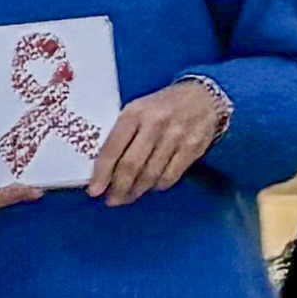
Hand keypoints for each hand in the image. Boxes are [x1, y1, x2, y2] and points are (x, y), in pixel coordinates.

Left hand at [85, 78, 227, 205]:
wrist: (202, 97)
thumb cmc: (161, 106)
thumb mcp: (137, 110)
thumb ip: (121, 134)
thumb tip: (104, 168)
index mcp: (134, 113)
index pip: (112, 149)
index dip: (101, 174)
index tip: (94, 191)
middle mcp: (155, 124)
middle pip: (131, 165)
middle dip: (118, 188)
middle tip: (112, 200)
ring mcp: (176, 136)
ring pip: (151, 174)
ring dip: (137, 190)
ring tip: (128, 196)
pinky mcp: (193, 147)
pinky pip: (171, 175)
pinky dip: (158, 185)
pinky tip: (150, 186)